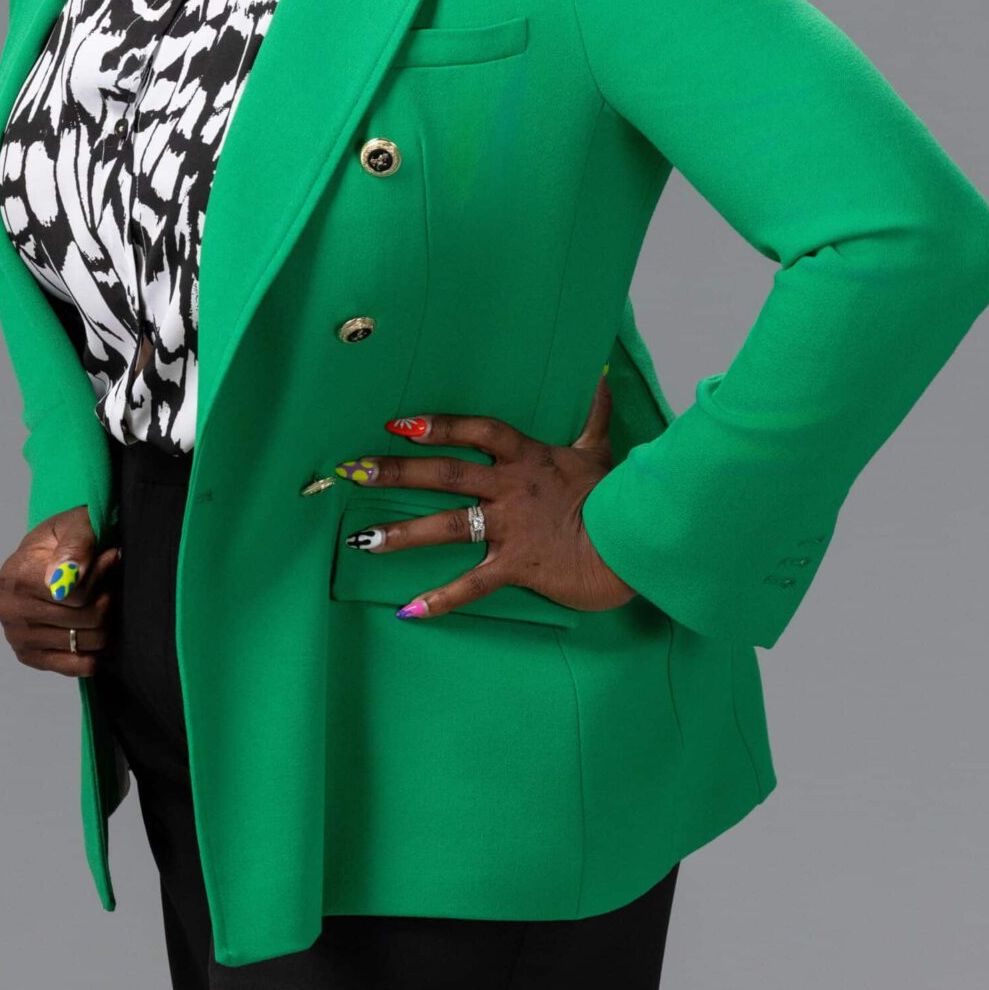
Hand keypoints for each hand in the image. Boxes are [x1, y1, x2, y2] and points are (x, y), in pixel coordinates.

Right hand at [0, 506, 121, 677]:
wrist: (44, 556)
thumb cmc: (63, 539)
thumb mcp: (75, 524)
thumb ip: (76, 544)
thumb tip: (67, 576)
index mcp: (15, 576)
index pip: (77, 594)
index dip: (103, 576)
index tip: (109, 558)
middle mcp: (8, 610)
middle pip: (85, 620)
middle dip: (106, 600)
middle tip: (108, 582)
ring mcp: (17, 637)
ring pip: (85, 642)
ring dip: (104, 623)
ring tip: (100, 600)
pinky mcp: (28, 656)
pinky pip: (76, 666)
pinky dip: (94, 650)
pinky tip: (94, 630)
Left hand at [331, 370, 638, 620]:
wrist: (634, 544)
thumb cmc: (614, 497)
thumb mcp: (600, 450)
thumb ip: (593, 416)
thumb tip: (603, 378)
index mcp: (527, 457)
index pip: (477, 431)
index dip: (439, 424)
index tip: (400, 422)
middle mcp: (511, 488)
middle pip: (446, 474)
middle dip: (397, 472)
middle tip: (354, 470)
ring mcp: (512, 527)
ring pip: (448, 526)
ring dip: (402, 534)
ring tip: (362, 540)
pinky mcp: (517, 566)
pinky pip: (473, 584)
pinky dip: (442, 599)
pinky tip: (409, 611)